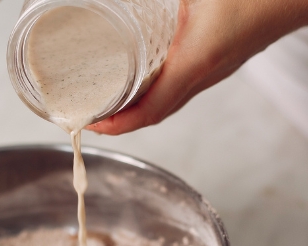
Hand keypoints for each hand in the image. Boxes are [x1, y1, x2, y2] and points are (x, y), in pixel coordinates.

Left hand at [88, 0, 307, 134]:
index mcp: (196, 60)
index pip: (150, 110)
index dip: (116, 123)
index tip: (88, 123)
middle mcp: (204, 73)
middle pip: (154, 113)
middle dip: (118, 120)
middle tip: (87, 110)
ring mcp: (214, 70)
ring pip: (167, 103)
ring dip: (135, 108)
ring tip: (107, 99)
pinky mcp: (220, 61)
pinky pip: (180, 88)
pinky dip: (155, 93)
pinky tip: (143, 78)